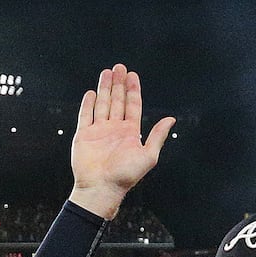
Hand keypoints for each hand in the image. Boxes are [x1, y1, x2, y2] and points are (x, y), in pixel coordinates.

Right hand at [69, 65, 173, 219]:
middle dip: (118, 84)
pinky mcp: (84, 136)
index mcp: (129, 132)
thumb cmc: (125, 176)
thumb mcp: (148, 156)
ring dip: (105, 89)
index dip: (133, 90)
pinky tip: (91, 93)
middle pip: (117, 101)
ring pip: (102, 104)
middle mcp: (114, 129)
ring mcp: (98, 132)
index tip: (132, 75)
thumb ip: (158, 136)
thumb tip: (171, 119)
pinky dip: (88, 104)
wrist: (101, 188)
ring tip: (106, 73)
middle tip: (119, 67)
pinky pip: (85, 116)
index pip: (132, 105)